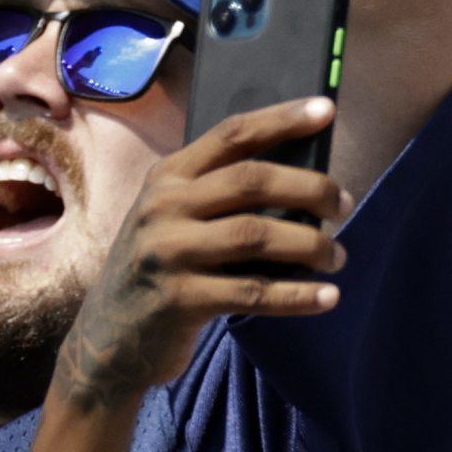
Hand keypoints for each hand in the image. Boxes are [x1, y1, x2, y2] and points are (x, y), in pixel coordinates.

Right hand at [55, 99, 350, 412]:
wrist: (108, 342)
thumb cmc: (159, 272)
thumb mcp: (172, 221)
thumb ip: (218, 196)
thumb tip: (304, 184)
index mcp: (167, 177)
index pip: (231, 135)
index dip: (281, 119)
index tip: (325, 110)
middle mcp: (163, 207)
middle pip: (252, 181)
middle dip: (310, 189)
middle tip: (343, 206)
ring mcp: (168, 253)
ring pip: (258, 235)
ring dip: (311, 245)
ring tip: (337, 256)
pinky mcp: (179, 300)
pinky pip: (254, 292)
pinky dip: (299, 295)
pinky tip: (328, 297)